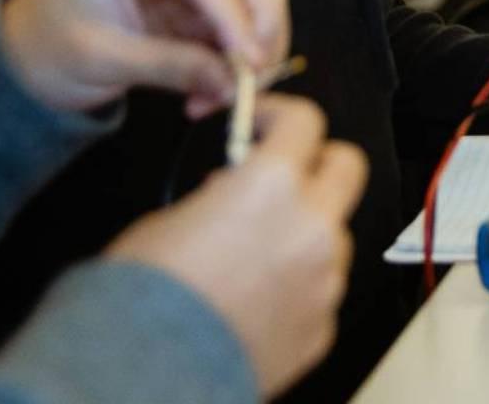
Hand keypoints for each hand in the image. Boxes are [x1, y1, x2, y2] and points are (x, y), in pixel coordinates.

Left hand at [0, 0, 288, 117]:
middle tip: (260, 70)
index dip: (236, 17)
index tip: (252, 62)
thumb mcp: (105, 60)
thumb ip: (172, 66)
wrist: (27, 52)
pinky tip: (214, 90)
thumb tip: (231, 83)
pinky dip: (235, 54)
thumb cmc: (49, 46)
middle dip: (263, 18)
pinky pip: (236, 17)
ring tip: (229, 93)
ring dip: (253, 42)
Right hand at [106, 94, 365, 398]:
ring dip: (306, 233)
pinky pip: (320, 291)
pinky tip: (254, 304)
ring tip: (255, 257)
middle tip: (284, 176)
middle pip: (347, 167)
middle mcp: (312, 227)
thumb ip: (221, 194)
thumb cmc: (142, 296)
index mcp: (272, 185)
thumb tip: (233, 192)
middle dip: (318, 164)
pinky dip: (297, 288)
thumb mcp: (170, 217)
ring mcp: (324, 281)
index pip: (305, 122)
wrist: (141, 376)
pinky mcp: (322, 329)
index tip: (266, 122)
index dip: (282, 114)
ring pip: (335, 235)